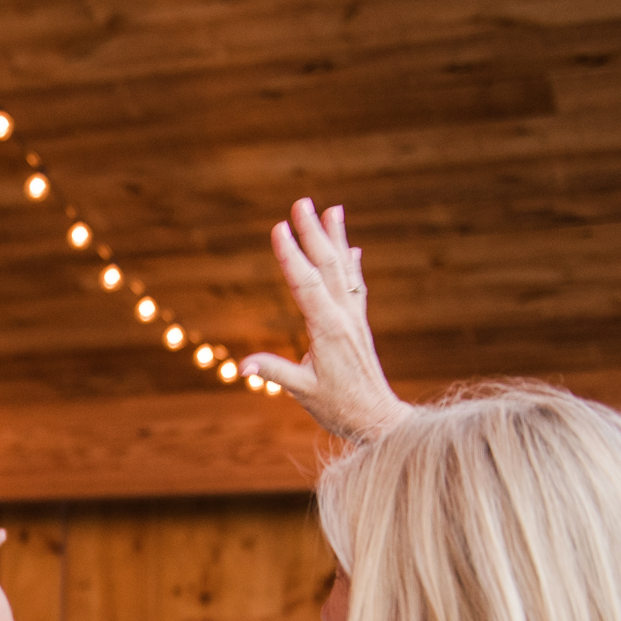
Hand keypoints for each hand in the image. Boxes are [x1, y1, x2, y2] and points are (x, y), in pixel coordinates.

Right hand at [237, 199, 409, 443]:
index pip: (306, 285)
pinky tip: (352, 248)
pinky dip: (352, 265)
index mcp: (328, 330)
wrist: (378, 419)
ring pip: (344, 270)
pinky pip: (355, 286)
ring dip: (337, 238)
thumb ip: (275, 373)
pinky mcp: (359, 326)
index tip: (279, 228)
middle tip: (302, 202)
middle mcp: (345, 317)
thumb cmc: (339, 408)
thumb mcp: (303, 394)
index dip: (291, 255)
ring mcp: (354, 319)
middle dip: (313, 232)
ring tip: (333, 209)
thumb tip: (242, 367)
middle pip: (327, 266)